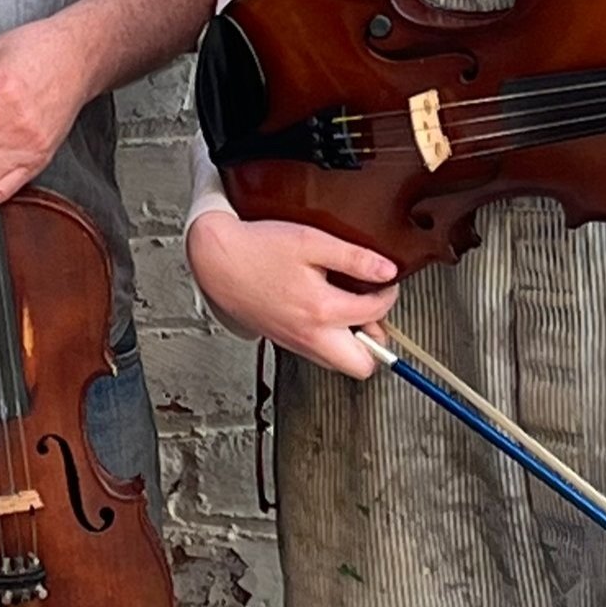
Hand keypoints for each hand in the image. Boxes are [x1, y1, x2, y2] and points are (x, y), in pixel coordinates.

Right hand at [186, 212, 398, 379]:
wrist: (217, 261)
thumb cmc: (258, 249)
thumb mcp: (311, 241)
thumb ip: (353, 257)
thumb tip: (386, 270)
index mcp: (321, 310)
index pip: (374, 313)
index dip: (388, 294)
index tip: (385, 282)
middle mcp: (310, 336)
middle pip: (362, 365)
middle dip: (375, 343)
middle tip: (371, 314)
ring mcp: (296, 343)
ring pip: (340, 363)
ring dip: (353, 344)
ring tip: (348, 310)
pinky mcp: (285, 342)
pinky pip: (319, 354)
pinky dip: (330, 340)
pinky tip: (324, 311)